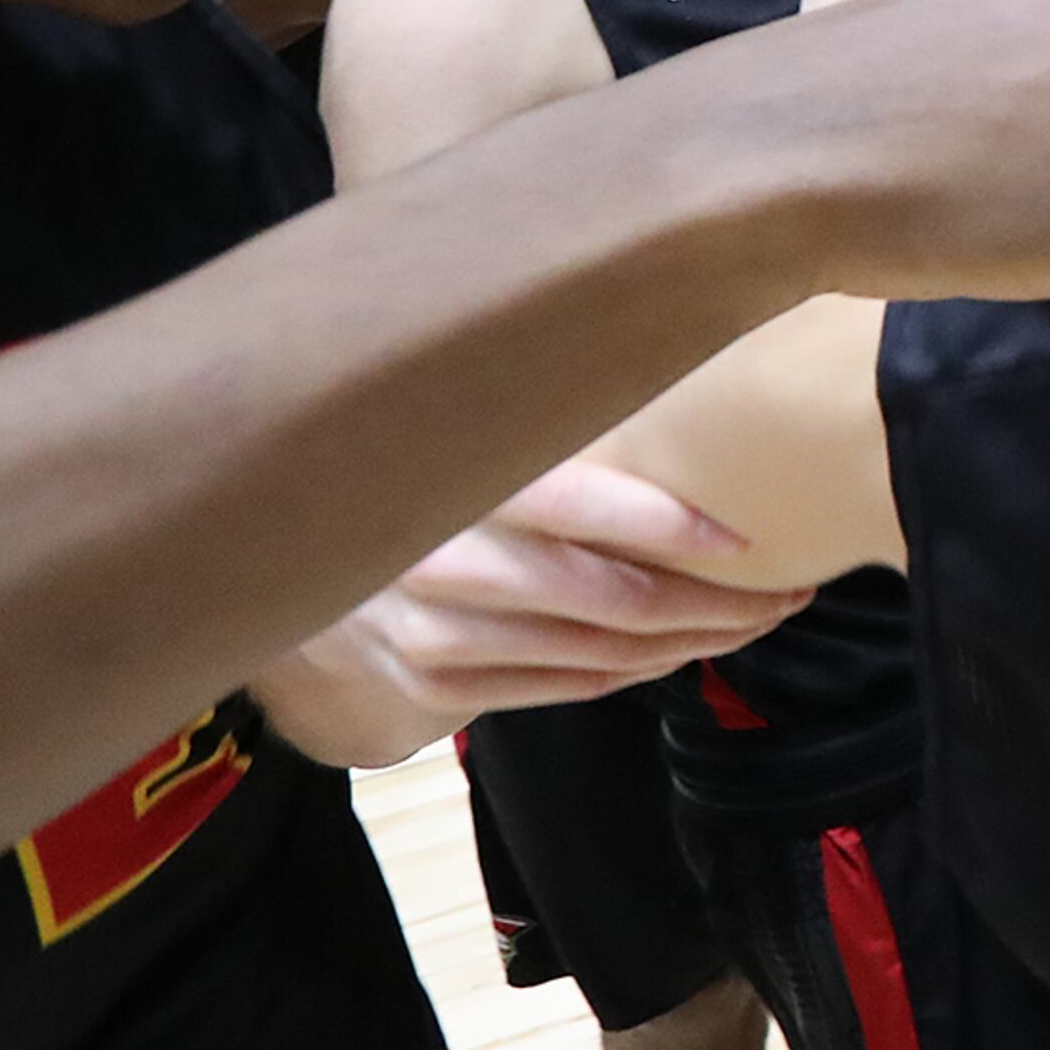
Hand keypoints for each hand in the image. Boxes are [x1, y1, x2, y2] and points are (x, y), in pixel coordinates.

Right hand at [246, 460, 814, 766]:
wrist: (259, 554)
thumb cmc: (394, 464)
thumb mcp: (452, 420)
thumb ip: (538, 416)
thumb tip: (665, 356)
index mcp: (450, 480)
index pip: (582, 508)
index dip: (676, 529)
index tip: (754, 539)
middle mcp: (437, 564)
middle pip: (614, 601)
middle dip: (719, 604)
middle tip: (791, 588)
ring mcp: (432, 639)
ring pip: (602, 654)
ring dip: (695, 642)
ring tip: (760, 617)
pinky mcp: (430, 693)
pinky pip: (566, 686)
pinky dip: (637, 670)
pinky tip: (686, 647)